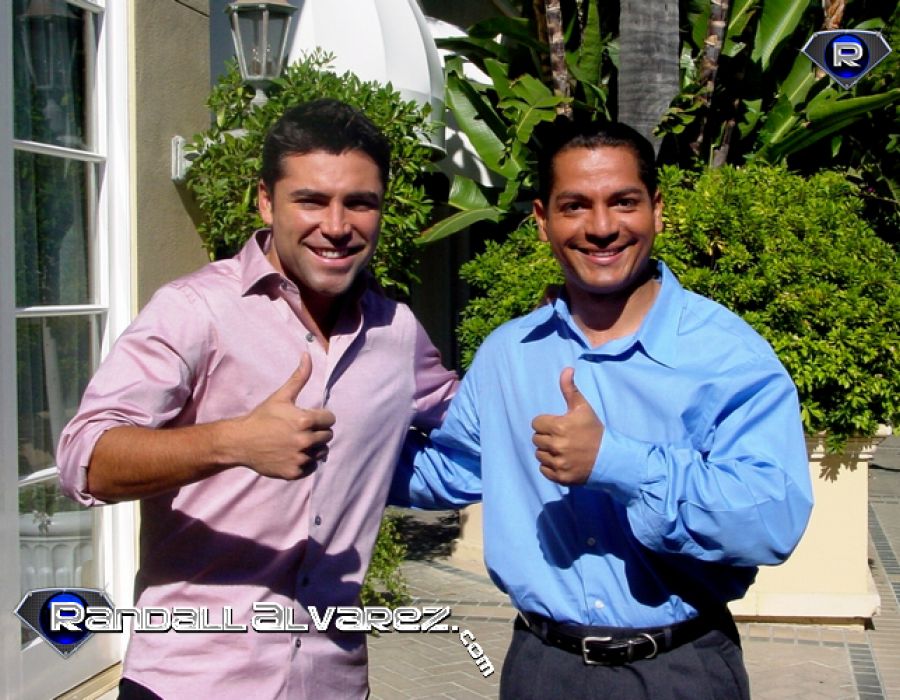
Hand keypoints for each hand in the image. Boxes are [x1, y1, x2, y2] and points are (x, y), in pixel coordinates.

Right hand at [232, 353, 334, 478]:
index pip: (330, 420)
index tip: (308, 418)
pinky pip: (311, 467)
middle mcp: (305, 440)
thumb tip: (307, 354)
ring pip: (321, 452)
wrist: (240, 442)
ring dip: (313, 447)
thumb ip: (299, 377)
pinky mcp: (294, 472)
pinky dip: (305, 462)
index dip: (321, 417)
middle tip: (299, 430)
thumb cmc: (262, 417)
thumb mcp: (281, 396)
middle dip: (317, 432)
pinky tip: (292, 454)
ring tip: (295, 442)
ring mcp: (300, 458)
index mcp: (305, 420)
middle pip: (327, 436)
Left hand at [531, 367, 603, 484]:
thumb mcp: (583, 408)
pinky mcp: (561, 477)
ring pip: (539, 454)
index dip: (546, 423)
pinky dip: (550, 466)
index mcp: (559, 426)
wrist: (610, 458)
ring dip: (548, 452)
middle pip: (536, 439)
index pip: (536, 423)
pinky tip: (563, 461)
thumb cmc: (594, 430)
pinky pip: (544, 470)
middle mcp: (557, 446)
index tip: (558, 425)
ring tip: (563, 449)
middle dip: (547, 437)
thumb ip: (570, 389)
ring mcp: (559, 463)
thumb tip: (567, 369)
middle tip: (562, 438)